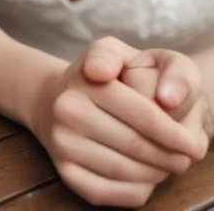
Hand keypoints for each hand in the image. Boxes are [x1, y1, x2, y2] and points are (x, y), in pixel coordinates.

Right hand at [31, 37, 205, 206]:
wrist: (56, 97)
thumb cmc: (109, 77)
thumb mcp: (139, 57)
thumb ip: (170, 68)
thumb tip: (169, 99)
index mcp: (87, 80)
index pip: (144, 115)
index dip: (176, 135)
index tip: (194, 145)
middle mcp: (68, 110)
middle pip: (137, 146)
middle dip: (170, 157)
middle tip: (183, 156)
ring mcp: (62, 143)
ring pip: (127, 173)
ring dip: (156, 173)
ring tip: (164, 162)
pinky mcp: (66, 172)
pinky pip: (114, 194)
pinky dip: (138, 190)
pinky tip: (143, 175)